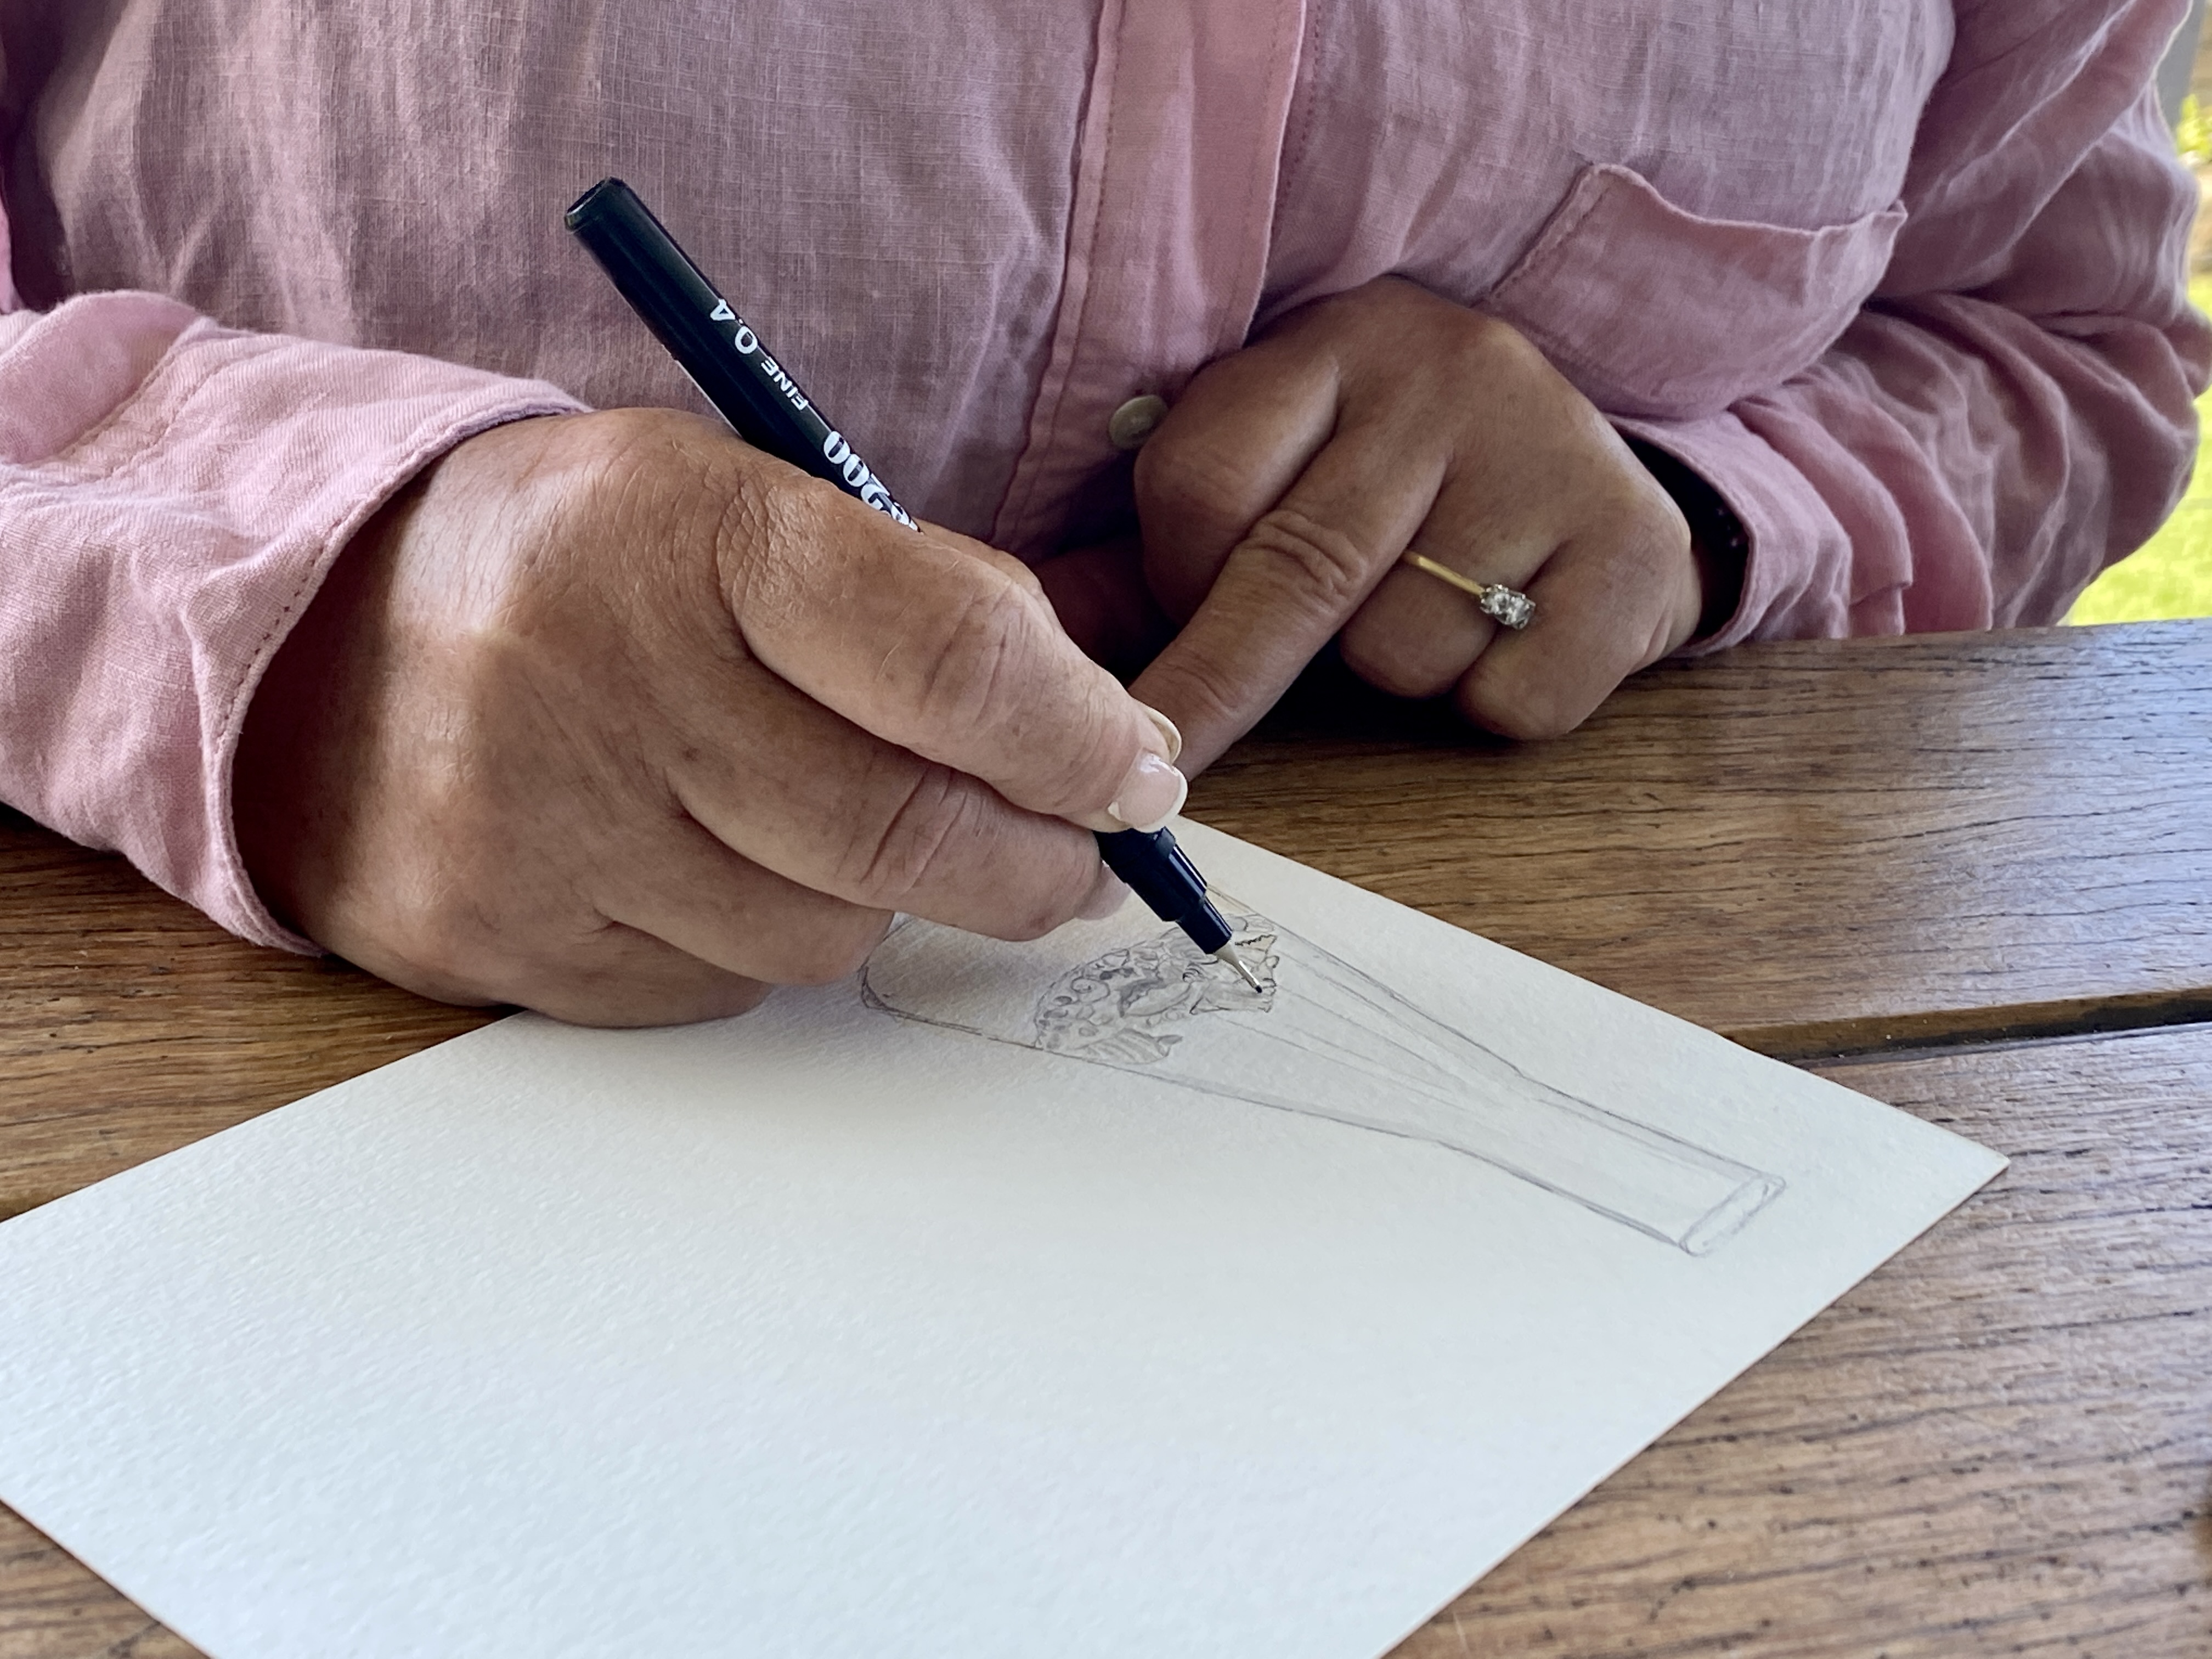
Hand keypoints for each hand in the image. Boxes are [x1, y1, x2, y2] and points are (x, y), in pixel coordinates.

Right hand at [234, 409, 1181, 1025]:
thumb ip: (923, 603)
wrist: (310, 635)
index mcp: (681, 528)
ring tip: (850, 831)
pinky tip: (718, 870)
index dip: (1077, 738)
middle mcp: (598, 679)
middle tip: (1078, 855)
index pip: (948, 655)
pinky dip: (760, 944)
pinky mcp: (497, 939)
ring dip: (886, 901)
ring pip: (824, 936)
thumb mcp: (740, 503)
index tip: (1138, 775)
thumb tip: (1103, 748)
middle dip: (1035, 859)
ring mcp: (535, 826)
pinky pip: (718, 991)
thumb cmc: (583, 562)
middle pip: (903, 830)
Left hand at [1108, 277, 1714, 768]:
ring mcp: (1550, 454)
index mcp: (1336, 341)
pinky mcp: (1633, 550)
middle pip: (1297, 569)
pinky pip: (1512, 695)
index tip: (1184, 613)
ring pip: (1403, 646)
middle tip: (1162, 762)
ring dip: (1392, 674)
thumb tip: (1049, 642)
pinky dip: (1493, 702)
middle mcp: (1446, 374)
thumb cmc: (1411, 486)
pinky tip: (1515, 635)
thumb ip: (1176, 540)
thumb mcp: (1294, 462)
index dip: (1175, 579)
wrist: (1606, 478)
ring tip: (1435, 612)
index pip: (1202, 482)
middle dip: (1219, 684)